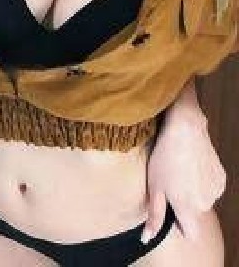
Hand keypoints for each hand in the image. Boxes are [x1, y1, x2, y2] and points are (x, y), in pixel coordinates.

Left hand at [141, 110, 225, 243]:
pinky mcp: (221, 177)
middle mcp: (205, 203)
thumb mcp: (154, 187)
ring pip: (203, 199)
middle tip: (171, 183)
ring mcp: (215, 190)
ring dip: (193, 191)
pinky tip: (191, 164)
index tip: (171, 209)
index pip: (191, 234)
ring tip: (180, 170)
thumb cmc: (165, 156)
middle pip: (195, 214)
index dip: (180, 225)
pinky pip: (210, 187)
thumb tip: (146, 239)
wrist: (185, 129)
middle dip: (184, 203)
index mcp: (188, 209)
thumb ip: (154, 216)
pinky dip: (202, 180)